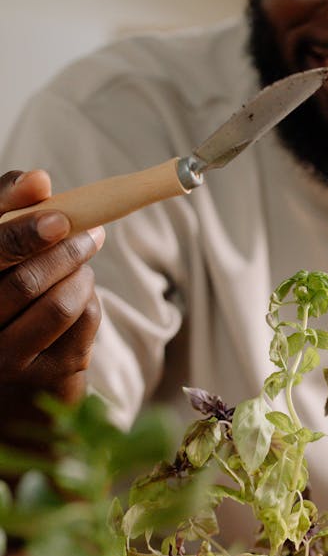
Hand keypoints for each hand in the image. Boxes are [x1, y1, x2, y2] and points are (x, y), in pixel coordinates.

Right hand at [0, 169, 102, 409]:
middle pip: (24, 282)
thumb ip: (9, 205)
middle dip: (65, 251)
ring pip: (59, 304)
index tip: (59, 217)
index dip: (22, 235)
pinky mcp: (48, 376)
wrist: (15, 366)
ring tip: (82, 262)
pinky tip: (80, 291)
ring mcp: (8, 359)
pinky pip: (84, 323)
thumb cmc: (3, 288)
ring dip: (80, 274)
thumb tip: (39, 179)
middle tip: (89, 234)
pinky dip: (90, 297)